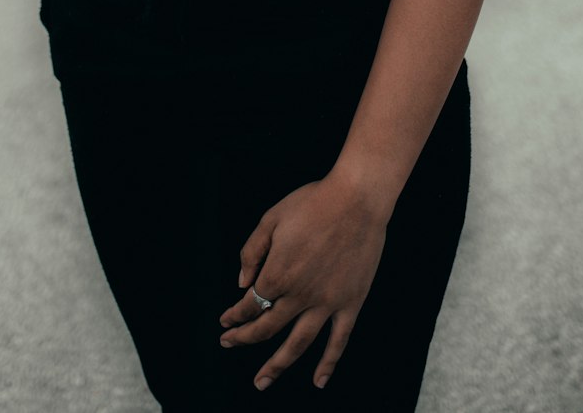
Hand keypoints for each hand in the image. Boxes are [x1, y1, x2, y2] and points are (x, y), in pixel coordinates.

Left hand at [217, 174, 388, 392]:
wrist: (356, 199)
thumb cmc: (312, 203)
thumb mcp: (271, 218)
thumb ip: (252, 251)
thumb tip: (242, 283)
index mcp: (277, 274)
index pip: (251, 304)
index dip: (235, 315)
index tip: (226, 320)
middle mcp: (299, 295)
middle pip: (267, 328)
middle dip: (244, 338)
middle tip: (229, 344)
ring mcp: (326, 303)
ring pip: (298, 344)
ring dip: (277, 365)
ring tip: (261, 382)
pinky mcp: (350, 303)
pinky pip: (338, 341)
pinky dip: (328, 364)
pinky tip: (318, 381)